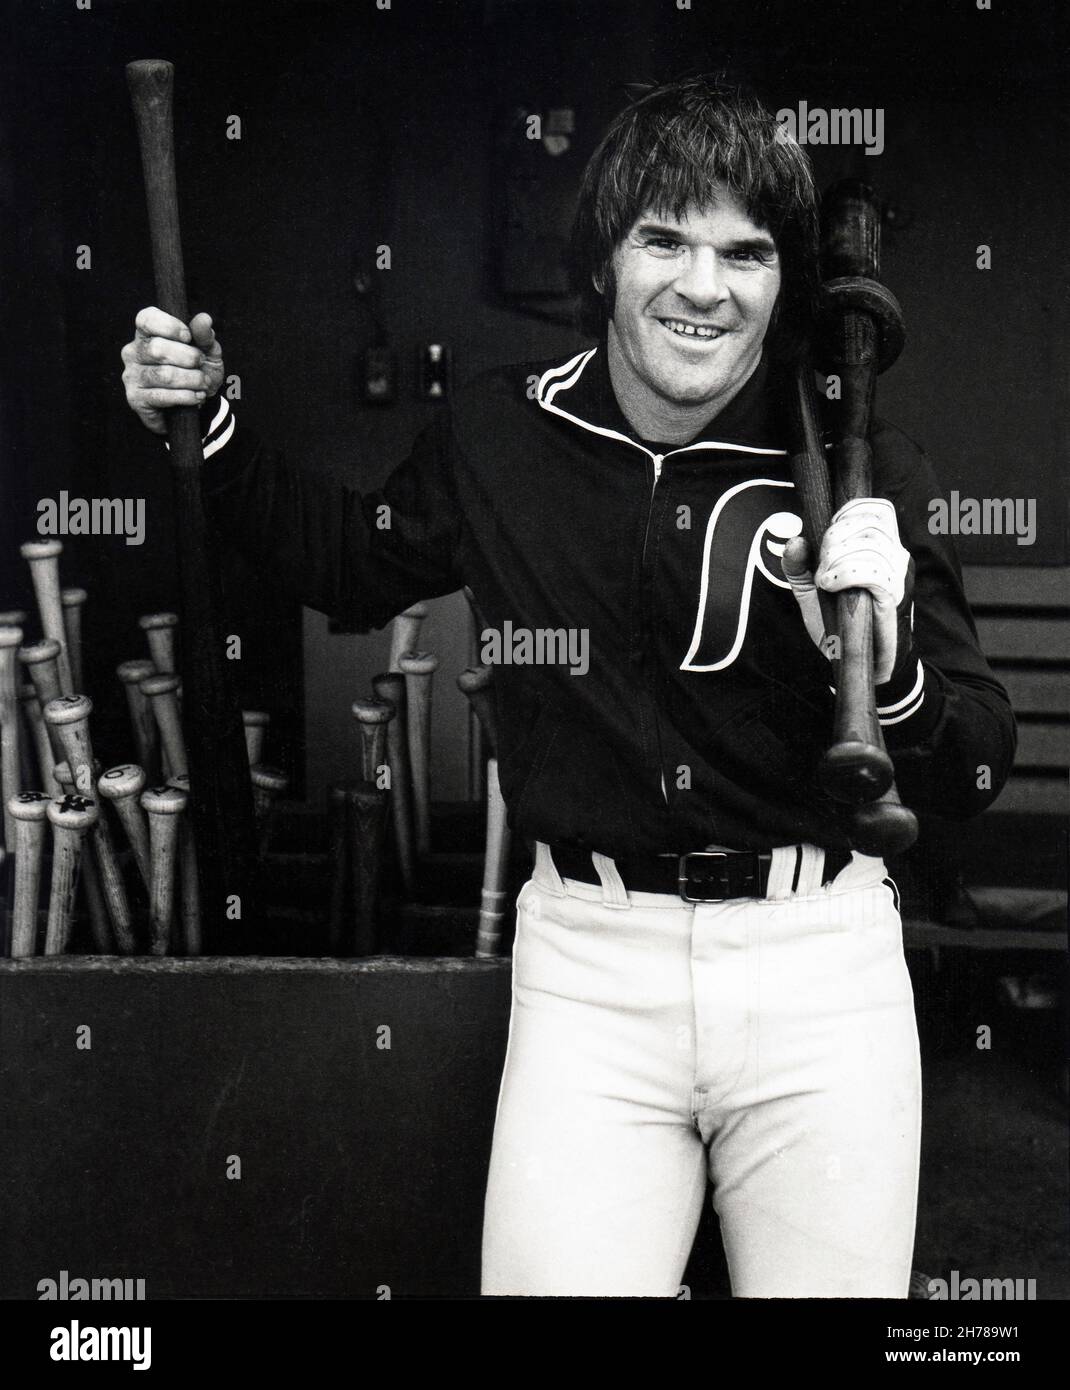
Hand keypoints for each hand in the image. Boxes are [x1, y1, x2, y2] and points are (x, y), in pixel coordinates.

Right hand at [121, 307, 223, 435]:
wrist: (197, 403)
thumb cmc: (198, 371)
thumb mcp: (207, 352)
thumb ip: (204, 336)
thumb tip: (204, 319)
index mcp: (146, 333)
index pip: (146, 319)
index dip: (169, 326)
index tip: (188, 337)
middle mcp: (133, 352)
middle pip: (157, 348)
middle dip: (188, 357)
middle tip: (201, 365)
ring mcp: (131, 375)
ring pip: (162, 374)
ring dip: (191, 380)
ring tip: (203, 383)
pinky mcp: (136, 399)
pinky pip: (162, 396)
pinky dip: (186, 397)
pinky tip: (197, 396)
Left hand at [782, 497, 914, 684]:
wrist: (860, 661)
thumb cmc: (839, 624)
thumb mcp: (811, 591)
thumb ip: (799, 566)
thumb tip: (796, 540)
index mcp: (879, 547)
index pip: (877, 509)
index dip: (850, 512)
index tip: (827, 532)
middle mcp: (894, 556)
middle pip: (869, 524)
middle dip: (836, 538)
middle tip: (820, 564)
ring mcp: (897, 576)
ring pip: (871, 546)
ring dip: (838, 558)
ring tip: (824, 579)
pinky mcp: (894, 596)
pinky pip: (874, 573)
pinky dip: (847, 574)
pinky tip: (831, 585)